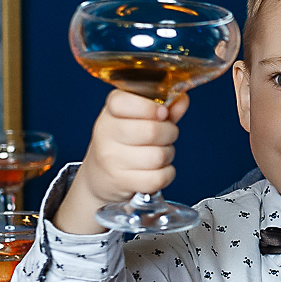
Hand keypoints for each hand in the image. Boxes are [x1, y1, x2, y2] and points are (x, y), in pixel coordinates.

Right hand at [54, 90, 189, 233]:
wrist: (99, 174)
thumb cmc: (123, 141)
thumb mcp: (137, 117)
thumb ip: (162, 107)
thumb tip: (181, 100)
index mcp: (111, 111)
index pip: (125, 102)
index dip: (150, 107)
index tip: (162, 112)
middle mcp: (106, 133)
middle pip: (151, 131)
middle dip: (170, 133)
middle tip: (167, 134)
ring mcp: (111, 159)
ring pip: (158, 156)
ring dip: (168, 154)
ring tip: (160, 153)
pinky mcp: (121, 181)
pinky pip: (158, 178)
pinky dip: (167, 174)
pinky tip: (158, 169)